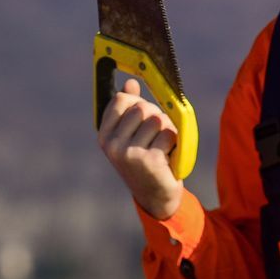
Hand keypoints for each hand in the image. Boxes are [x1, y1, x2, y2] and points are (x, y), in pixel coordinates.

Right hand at [97, 77, 183, 218]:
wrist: (156, 196)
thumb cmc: (145, 159)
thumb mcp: (132, 135)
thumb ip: (130, 109)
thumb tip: (130, 82)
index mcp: (105, 135)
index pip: (122, 100)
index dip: (139, 104)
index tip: (144, 118)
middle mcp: (112, 144)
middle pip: (143, 108)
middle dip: (156, 117)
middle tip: (156, 137)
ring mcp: (129, 153)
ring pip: (158, 119)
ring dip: (167, 130)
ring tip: (163, 146)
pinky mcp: (149, 160)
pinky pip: (169, 134)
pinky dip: (175, 142)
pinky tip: (168, 156)